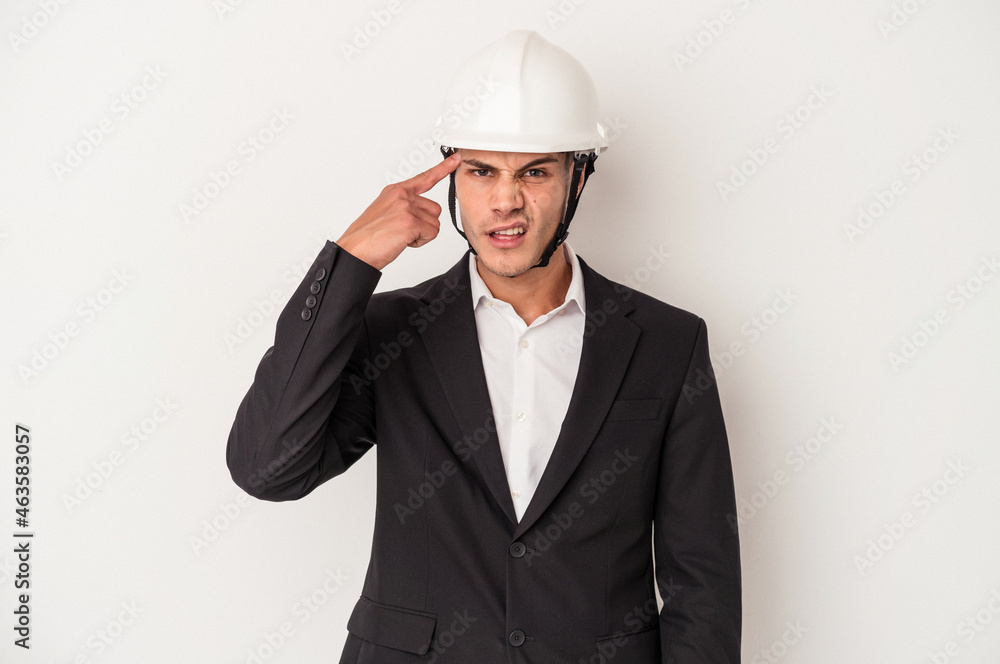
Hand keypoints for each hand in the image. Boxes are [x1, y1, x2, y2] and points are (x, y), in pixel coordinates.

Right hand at [336, 153, 460, 269]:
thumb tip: (420, 213)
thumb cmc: (368, 237)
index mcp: (395, 191)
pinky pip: (431, 233)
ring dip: (422, 234)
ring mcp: (406, 207)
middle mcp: (402, 195)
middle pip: (435, 209)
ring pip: (435, 223)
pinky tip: (402, 241)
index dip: (443, 168)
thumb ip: (404, 206)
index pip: (425, 178)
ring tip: (400, 236)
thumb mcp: (385, 212)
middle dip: (424, 225)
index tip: (456, 159)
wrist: (355, 251)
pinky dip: (420, 242)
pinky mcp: (410, 221)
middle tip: (402, 231)